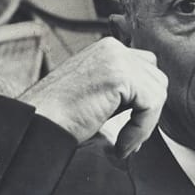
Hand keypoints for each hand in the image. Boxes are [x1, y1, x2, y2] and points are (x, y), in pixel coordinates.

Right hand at [23, 38, 167, 158]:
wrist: (36, 124)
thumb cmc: (59, 117)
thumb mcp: (96, 95)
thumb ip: (120, 91)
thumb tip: (149, 103)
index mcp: (107, 49)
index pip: (147, 70)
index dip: (143, 102)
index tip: (129, 129)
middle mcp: (113, 48)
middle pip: (157, 78)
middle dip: (148, 111)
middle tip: (129, 139)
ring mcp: (116, 59)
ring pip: (158, 92)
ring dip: (144, 124)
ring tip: (124, 144)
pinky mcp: (119, 76)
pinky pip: (151, 105)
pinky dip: (141, 131)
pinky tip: (121, 146)